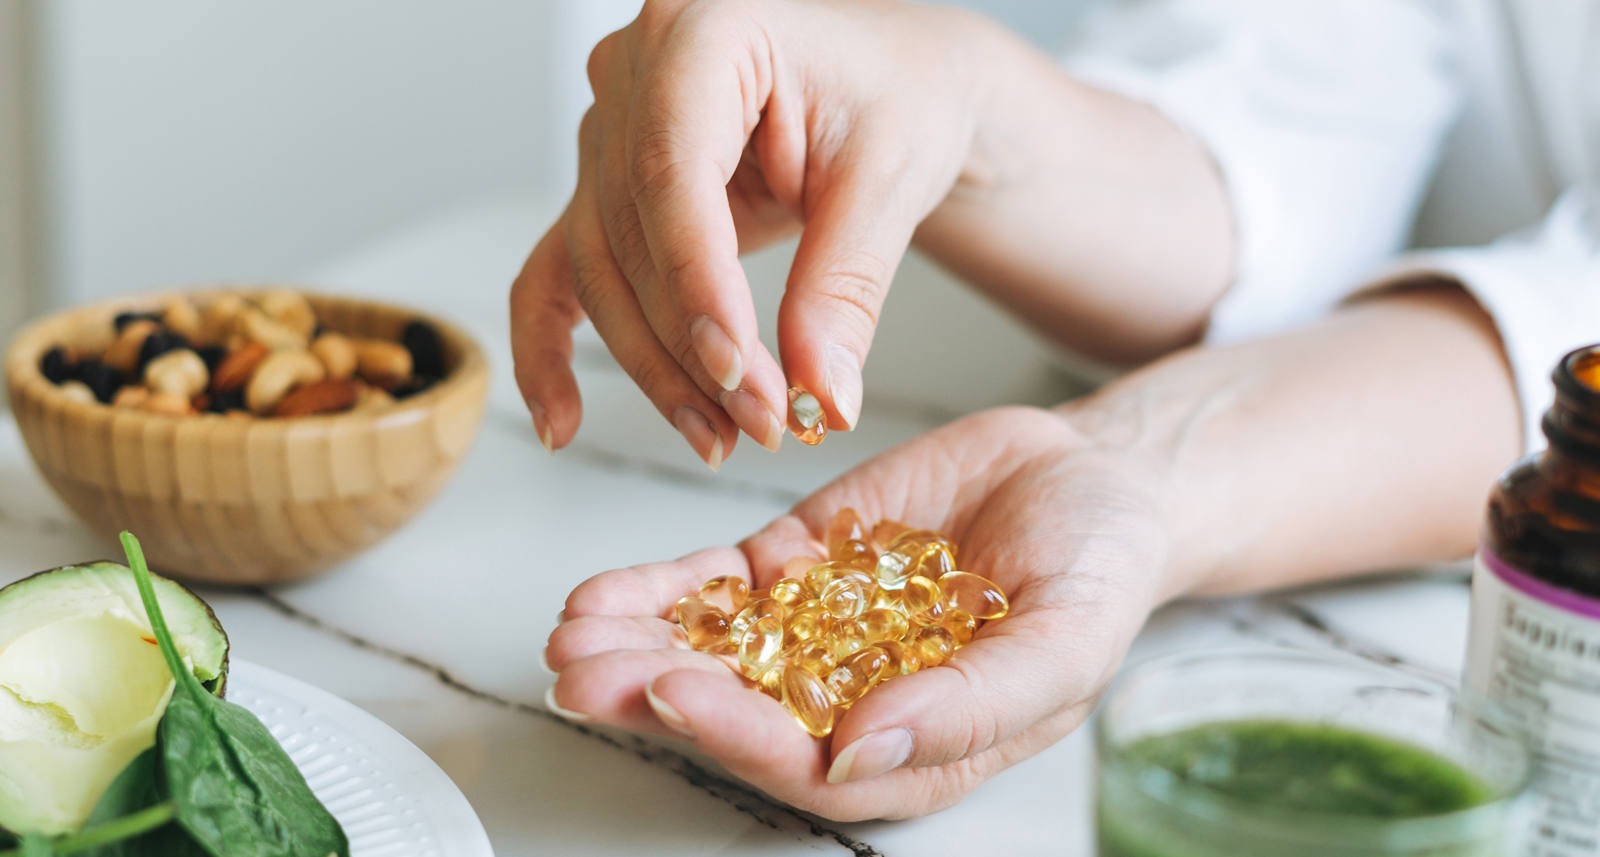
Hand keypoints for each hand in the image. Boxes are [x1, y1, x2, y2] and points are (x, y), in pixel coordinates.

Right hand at [509, 0, 988, 466]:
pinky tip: (562, 420)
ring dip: (656, 366)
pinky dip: (551, 347)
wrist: (897, 87)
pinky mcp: (606, 188)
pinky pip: (558, 271)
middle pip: (631, 234)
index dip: (696, 283)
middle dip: (693, 345)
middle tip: (763, 422)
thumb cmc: (899, 96)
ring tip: (723, 435)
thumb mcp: (891, 182)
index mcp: (704, 29)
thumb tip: (822, 395)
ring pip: (601, 270)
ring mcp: (610, 129)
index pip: (672, 172)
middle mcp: (635, 70)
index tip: (738, 369)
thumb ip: (845, 287)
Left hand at [544, 406, 1169, 819]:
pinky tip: (600, 596)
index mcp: (913, 744)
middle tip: (582, 675)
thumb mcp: (1065, 641)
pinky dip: (658, 591)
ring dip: (636, 647)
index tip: (674, 695)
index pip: (809, 763)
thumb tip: (863, 756)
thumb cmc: (1101, 570)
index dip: (738, 736)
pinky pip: (717, 586)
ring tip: (570, 636)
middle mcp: (852, 698)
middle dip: (652, 694)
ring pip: (712, 651)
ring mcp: (818, 630)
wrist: (1093, 477)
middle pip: (737, 712)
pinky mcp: (799, 565)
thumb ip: (972, 705)